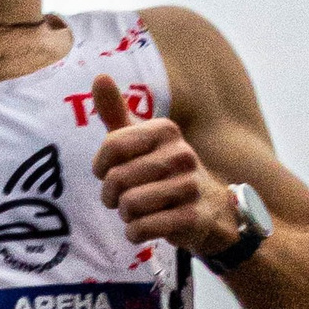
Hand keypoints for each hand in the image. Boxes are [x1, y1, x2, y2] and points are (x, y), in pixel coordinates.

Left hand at [87, 73, 240, 257]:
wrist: (209, 210)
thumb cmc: (163, 172)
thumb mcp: (141, 140)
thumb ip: (117, 112)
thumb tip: (99, 75)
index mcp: (166, 130)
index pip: (112, 146)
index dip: (100, 167)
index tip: (108, 173)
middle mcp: (181, 153)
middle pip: (117, 179)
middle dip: (111, 196)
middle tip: (123, 198)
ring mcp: (189, 186)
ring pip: (129, 206)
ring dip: (125, 216)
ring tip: (139, 212)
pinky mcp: (192, 218)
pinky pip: (143, 228)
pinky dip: (135, 233)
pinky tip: (145, 227)